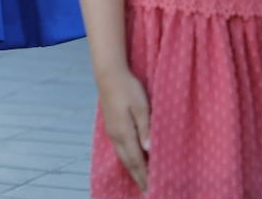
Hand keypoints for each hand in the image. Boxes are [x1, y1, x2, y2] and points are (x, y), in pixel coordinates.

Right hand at [97, 67, 149, 191]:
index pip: (137, 161)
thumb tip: (149, 150)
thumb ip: (146, 129)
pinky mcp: (110, 125)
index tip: (152, 190)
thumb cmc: (129, 89)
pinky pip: (120, 149)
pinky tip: (132, 160)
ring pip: (123, 156)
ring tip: (141, 181)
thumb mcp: (142, 108)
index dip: (145, 176)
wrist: (108, 74)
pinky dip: (128, 159)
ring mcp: (111, 131)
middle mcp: (115, 135)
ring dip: (132, 170)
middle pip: (128, 162)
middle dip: (139, 177)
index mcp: (124, 132)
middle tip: (148, 192)